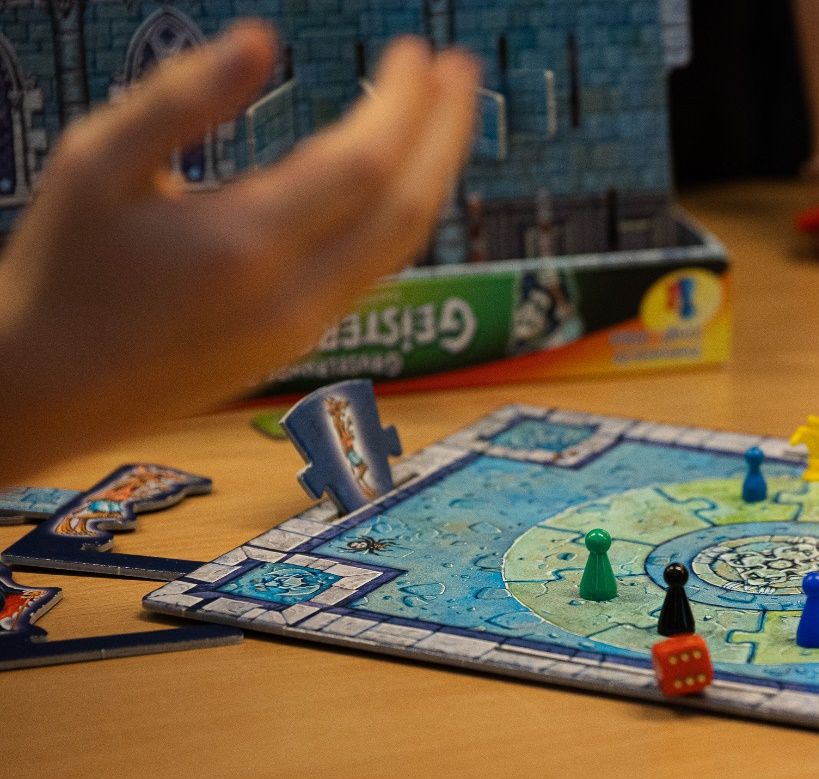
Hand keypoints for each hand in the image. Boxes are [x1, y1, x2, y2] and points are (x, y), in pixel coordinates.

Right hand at [0, 21, 479, 479]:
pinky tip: (396, 174)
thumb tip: (261, 39)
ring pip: (400, 246)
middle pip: (407, 206)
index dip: (403, 102)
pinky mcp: (302, 344)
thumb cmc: (61, 269)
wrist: (47, 389)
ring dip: (431, 172)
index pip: (364, 162)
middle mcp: (294, 297)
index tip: (414, 50)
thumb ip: (179, 98)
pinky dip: (400, 213)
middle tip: (461, 70)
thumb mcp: (95, 164)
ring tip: (443, 113)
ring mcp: (305, 329)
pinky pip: (376, 270)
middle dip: (445, 132)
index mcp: (244, 246)